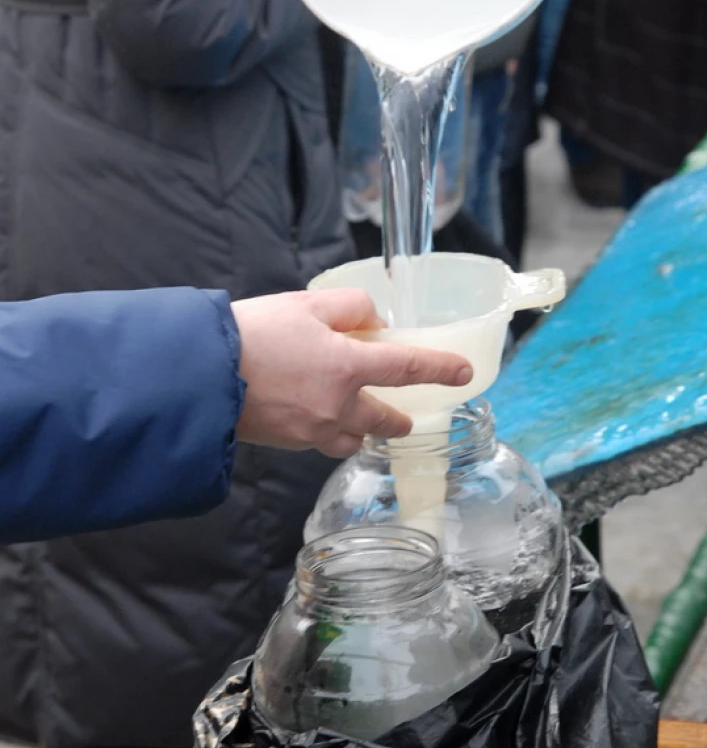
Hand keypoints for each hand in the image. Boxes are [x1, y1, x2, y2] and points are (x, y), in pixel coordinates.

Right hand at [231, 289, 472, 455]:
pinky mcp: (287, 443)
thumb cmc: (251, 333)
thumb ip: (349, 308)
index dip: (440, 369)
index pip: (408, 368)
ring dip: (361, 430)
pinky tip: (314, 416)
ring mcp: (312, 430)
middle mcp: (337, 405)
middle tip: (405, 416)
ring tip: (356, 418)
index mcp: (347, 366)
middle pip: (385, 420)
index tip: (465, 374)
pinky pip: (320, 442)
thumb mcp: (305, 304)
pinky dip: (327, 432)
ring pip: (352, 438)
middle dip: (398, 418)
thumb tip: (373, 323)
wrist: (199, 375)